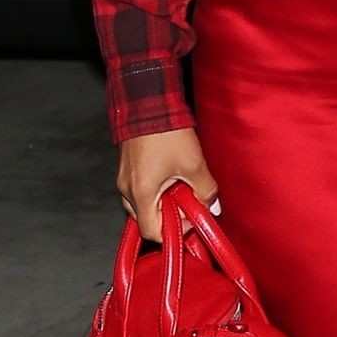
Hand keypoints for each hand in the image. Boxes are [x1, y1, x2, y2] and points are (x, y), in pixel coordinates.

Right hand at [116, 127, 219, 241]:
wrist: (148, 103)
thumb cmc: (166, 132)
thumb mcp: (194, 164)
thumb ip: (206, 190)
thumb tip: (212, 206)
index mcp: (140, 194)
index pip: (152, 232)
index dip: (175, 231)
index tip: (191, 218)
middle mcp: (127, 190)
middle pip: (147, 220)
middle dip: (171, 215)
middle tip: (188, 200)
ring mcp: (124, 179)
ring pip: (143, 205)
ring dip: (163, 202)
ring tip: (181, 185)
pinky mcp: (127, 169)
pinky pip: (140, 191)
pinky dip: (156, 191)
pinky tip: (171, 176)